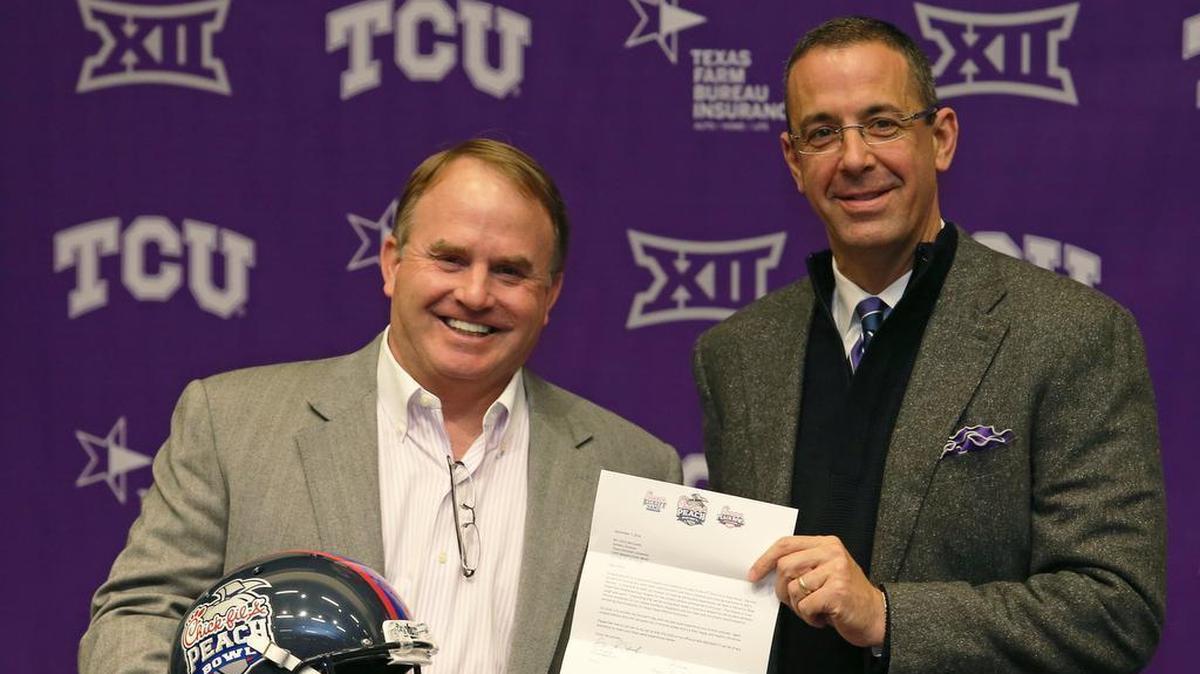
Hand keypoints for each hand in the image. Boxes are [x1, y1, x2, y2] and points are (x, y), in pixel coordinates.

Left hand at [748, 535, 885, 647]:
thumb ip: (803, 564)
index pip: (786, 544)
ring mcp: (836, 571)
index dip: (765, 559)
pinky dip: (809, 617)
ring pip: (794, 588)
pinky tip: (823, 617)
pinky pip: (805, 606)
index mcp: (826, 543)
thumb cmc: (846, 595)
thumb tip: (767, 570)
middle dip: (782, 590)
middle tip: (794, 602)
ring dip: (799, 607)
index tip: (753, 574)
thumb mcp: (826, 570)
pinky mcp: (837, 592)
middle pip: (785, 566)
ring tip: (814, 610)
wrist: (876, 615)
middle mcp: (832, 553)